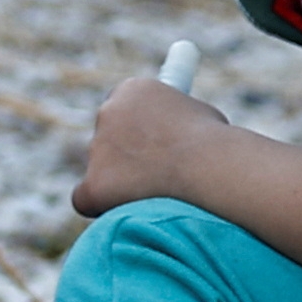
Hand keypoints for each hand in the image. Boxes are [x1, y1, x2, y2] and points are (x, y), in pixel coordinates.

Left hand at [71, 71, 226, 223]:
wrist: (212, 165)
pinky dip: (101, 206)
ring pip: (100, 172)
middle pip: (106, 140)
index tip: (148, 147)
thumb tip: (176, 136)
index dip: (137, 133)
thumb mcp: (200, 117)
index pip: (122, 110)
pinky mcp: (92, 184)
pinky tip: (128, 212)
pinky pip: (85, 199)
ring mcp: (97, 148)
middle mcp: (108, 113)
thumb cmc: (217, 144)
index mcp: (132, 90)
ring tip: (159, 194)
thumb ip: (176, 122)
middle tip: (149, 177)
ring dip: (120, 183)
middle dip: (124, 159)